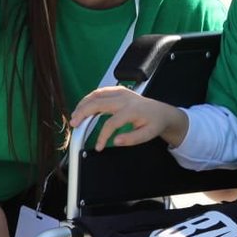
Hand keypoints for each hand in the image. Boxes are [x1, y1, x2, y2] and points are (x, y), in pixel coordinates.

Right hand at [69, 86, 187, 150]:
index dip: (102, 136)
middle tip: (73, 124)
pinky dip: (90, 98)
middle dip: (83, 113)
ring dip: (83, 104)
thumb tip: (116, 141)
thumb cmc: (155, 123)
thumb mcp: (148, 135)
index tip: (98, 147)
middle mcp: (125, 99)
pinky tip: (83, 106)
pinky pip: (100, 91)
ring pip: (97, 94)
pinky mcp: (119, 90)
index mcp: (132, 110)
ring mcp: (121, 92)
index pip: (110, 123)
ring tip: (75, 116)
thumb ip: (132, 139)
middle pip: (98, 103)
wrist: (162, 112)